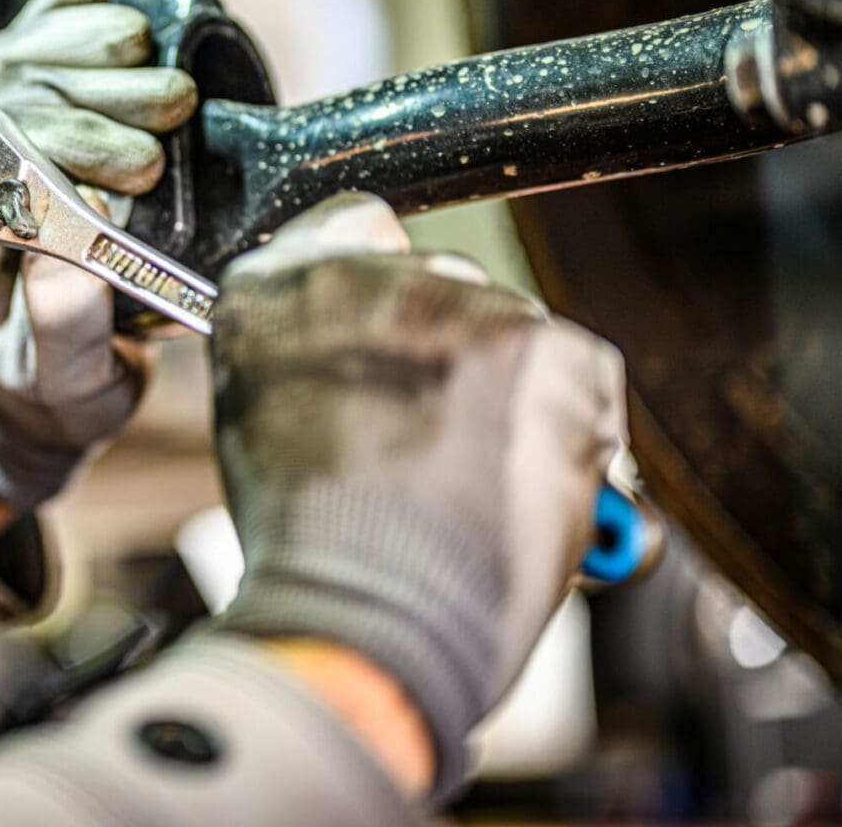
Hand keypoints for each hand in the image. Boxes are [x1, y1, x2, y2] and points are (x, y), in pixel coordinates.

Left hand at [0, 0, 196, 508]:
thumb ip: (63, 326)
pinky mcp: (18, 123)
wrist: (37, 391)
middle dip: (96, 95)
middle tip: (175, 107)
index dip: (68, 148)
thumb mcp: (64, 387)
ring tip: (162, 67)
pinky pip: (20, 48)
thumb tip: (75, 245)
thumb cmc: (51, 393)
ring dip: (88, 50)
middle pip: (6, 102)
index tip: (144, 172)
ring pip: (11, 62)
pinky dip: (57, 16)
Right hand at [211, 193, 626, 799]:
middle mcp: (369, 274)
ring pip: (512, 332)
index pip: (350, 228)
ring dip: (511, 396)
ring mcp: (464, 303)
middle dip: (453, 350)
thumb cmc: (310, 543)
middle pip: (442, 283)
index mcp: (278, 286)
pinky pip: (580, 374)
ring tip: (472, 485)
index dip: (382, 293)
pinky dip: (572, 431)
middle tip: (434, 440)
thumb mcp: (261, 421)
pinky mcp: (550, 346)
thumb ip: (308, 355)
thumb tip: (371, 353)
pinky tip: (517, 488)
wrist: (370, 611)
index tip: (397, 342)